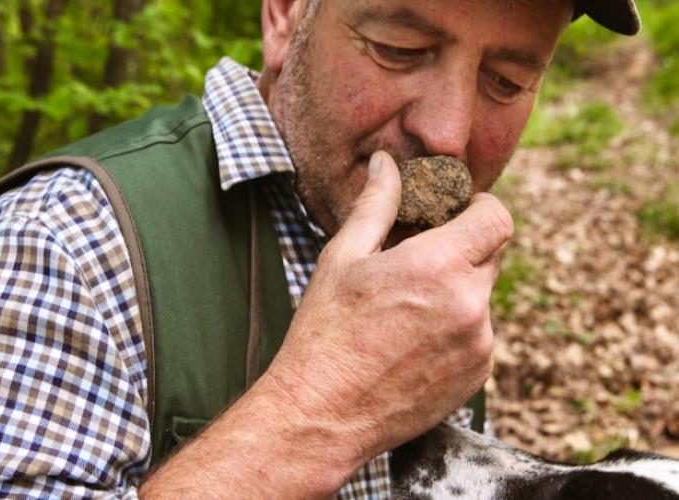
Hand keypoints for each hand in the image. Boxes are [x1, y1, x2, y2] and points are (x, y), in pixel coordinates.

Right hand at [263, 150, 513, 462]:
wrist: (323, 413)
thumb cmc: (325, 333)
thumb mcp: (343, 258)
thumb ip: (376, 204)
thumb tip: (386, 163)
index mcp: (437, 266)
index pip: (497, 218)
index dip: (481, 208)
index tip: (458, 213)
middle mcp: (470, 304)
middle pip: (492, 254)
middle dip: (463, 249)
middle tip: (420, 261)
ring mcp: (479, 344)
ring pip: (483, 296)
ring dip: (458, 291)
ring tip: (408, 310)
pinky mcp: (478, 375)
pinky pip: (480, 334)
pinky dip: (458, 328)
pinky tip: (414, 340)